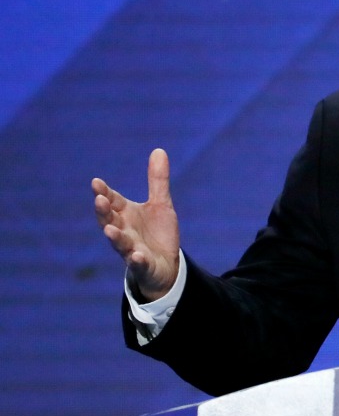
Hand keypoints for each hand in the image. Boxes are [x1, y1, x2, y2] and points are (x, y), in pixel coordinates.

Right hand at [92, 148, 179, 301]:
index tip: (96, 182)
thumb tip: (159, 150)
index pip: (113, 202)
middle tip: (99, 200)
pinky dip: (136, 260)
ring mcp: (131, 249)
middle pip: (110, 221)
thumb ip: (157, 180)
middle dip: (104, 212)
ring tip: (110, 230)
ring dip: (115, 237)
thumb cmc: (156, 233)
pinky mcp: (143, 265)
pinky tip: (136, 256)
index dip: (105, 193)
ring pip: (120, 243)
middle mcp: (124, 231)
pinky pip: (138, 263)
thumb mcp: (161, 204)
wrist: (165, 265)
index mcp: (126, 215)